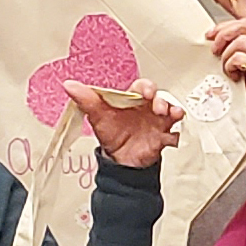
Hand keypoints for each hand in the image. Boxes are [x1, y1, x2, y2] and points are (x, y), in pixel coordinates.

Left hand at [64, 79, 182, 167]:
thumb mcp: (97, 116)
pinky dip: (175, 135)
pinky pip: (174, 134)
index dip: (146, 88)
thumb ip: (85, 99)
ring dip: (173, 111)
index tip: (146, 93)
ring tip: (171, 115)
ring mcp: (157, 122)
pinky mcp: (163, 137)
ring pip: (171, 111)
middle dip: (162, 100)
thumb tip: (70, 85)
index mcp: (133, 100)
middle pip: (160, 98)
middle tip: (158, 106)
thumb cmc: (111, 134)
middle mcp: (147, 109)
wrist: (119, 160)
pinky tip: (171, 138)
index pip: (142, 88)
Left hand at [209, 19, 245, 107]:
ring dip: (227, 56)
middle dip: (223, 35)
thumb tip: (217, 33)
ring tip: (229, 69)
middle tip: (213, 49)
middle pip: (244, 26)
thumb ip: (245, 43)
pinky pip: (239, 58)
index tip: (211, 34)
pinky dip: (230, 67)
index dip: (226, 26)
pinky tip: (234, 77)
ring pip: (240, 42)